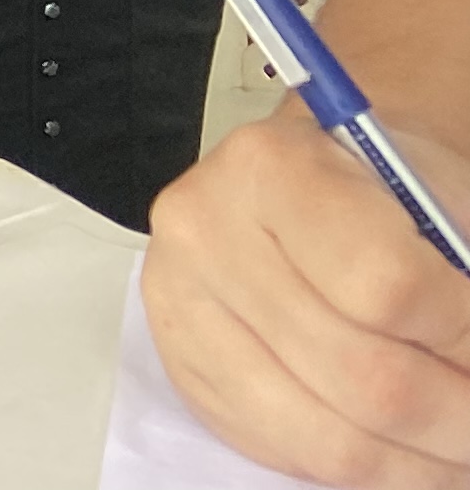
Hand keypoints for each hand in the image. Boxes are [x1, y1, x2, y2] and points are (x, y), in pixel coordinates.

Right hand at [146, 101, 469, 486]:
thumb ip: (461, 272)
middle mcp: (204, 233)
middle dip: (459, 419)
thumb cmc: (384, 190)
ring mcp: (184, 307)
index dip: (466, 340)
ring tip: (462, 448)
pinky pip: (297, 455)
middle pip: (365, 378)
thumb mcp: (439, 200)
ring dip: (424, 463)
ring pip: (334, 439)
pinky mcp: (187, 368)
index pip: (387, 285)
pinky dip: (376, 471)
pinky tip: (410, 450)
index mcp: (271, 167)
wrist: (310, 184)